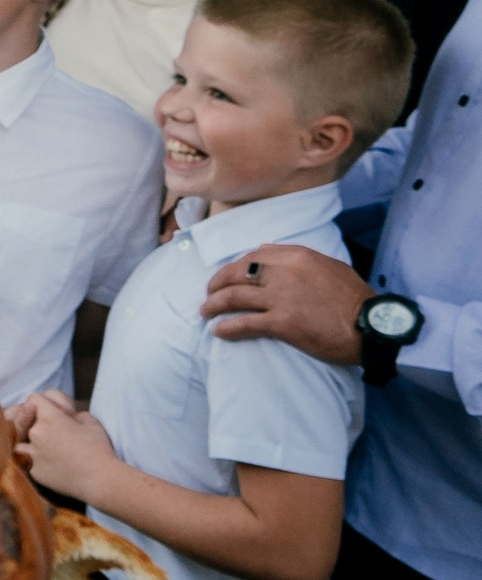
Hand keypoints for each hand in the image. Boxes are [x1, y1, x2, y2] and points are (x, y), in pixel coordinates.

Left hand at [9, 390, 119, 500]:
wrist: (101, 480)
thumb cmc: (99, 449)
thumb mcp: (88, 420)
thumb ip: (70, 413)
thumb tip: (64, 416)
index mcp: (50, 417)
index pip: (34, 399)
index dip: (46, 402)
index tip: (59, 412)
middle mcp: (36, 432)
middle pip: (22, 416)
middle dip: (32, 417)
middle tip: (45, 423)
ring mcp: (32, 453)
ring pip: (16, 437)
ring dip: (25, 437)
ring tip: (39, 441)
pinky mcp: (33, 471)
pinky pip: (23, 458)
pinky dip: (30, 456)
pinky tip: (42, 458)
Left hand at [199, 245, 370, 365]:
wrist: (374, 327)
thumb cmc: (354, 299)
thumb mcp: (328, 266)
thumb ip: (296, 257)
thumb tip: (263, 247)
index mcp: (297, 256)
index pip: (253, 255)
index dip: (234, 267)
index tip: (227, 276)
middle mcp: (285, 273)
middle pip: (236, 273)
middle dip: (216, 283)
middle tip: (209, 294)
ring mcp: (282, 297)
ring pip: (234, 297)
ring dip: (213, 305)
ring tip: (205, 312)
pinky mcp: (283, 323)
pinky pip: (244, 323)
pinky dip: (226, 328)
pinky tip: (218, 332)